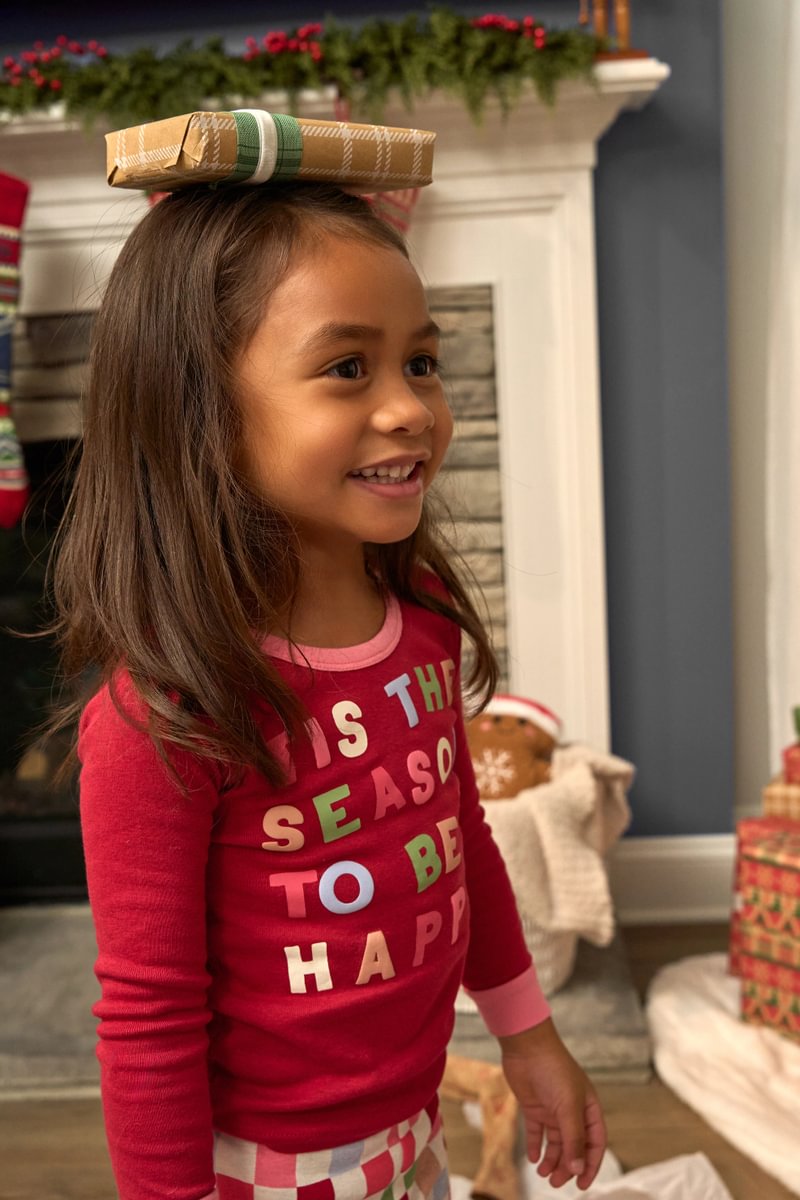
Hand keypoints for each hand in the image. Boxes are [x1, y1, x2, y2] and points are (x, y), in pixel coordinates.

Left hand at [499, 1018, 606, 1189]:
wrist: (526, 1046)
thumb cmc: (553, 1069)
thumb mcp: (568, 1106)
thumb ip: (573, 1138)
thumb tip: (579, 1168)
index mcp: (589, 1108)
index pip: (595, 1143)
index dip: (590, 1165)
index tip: (582, 1185)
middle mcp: (572, 1110)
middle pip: (574, 1146)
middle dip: (567, 1166)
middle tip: (556, 1182)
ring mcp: (553, 1109)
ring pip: (556, 1142)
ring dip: (551, 1159)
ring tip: (544, 1174)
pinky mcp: (534, 1107)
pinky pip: (537, 1132)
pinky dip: (535, 1146)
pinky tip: (533, 1158)